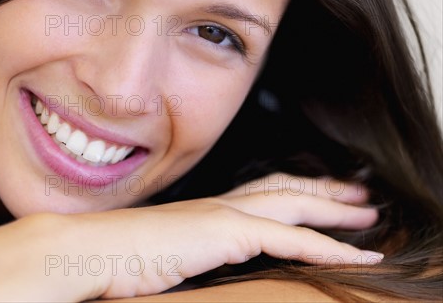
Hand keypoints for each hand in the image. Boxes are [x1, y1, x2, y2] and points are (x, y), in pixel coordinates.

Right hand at [45, 178, 381, 299]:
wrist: (86, 249)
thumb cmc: (113, 258)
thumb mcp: (162, 255)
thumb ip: (186, 253)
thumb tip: (193, 263)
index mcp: (203, 210)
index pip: (259, 192)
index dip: (294, 193)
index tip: (321, 196)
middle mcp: (217, 205)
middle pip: (284, 189)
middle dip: (325, 192)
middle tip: (359, 196)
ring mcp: (222, 215)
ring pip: (294, 205)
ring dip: (334, 210)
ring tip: (366, 213)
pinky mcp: (224, 232)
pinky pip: (290, 240)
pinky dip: (328, 247)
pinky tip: (355, 256)